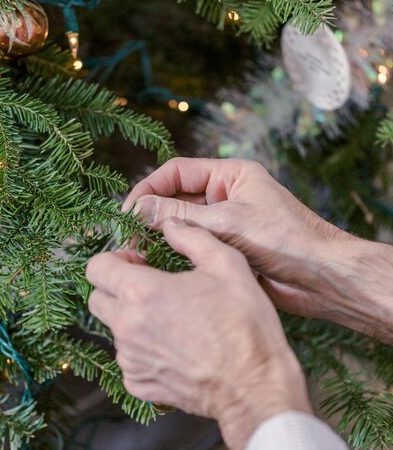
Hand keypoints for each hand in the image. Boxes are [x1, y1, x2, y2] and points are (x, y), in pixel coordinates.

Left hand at [86, 219, 310, 449]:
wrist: (254, 386)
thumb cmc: (243, 324)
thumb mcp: (227, 264)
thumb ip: (191, 236)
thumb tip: (170, 224)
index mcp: (141, 293)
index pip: (96, 267)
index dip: (115, 258)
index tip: (139, 262)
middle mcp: (126, 327)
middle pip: (97, 298)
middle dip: (117, 287)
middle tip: (152, 285)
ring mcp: (130, 360)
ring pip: (114, 329)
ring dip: (132, 318)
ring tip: (171, 317)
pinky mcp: (139, 384)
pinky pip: (129, 359)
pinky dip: (144, 349)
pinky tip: (175, 345)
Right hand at [123, 158, 392, 343]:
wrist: (323, 277)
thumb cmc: (285, 239)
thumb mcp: (228, 222)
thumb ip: (180, 216)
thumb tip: (137, 209)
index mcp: (230, 176)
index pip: (176, 172)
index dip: (148, 189)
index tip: (126, 212)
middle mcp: (226, 196)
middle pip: (176, 198)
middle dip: (151, 216)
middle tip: (127, 239)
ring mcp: (227, 224)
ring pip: (183, 225)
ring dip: (161, 237)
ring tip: (137, 255)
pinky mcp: (228, 250)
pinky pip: (195, 247)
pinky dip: (176, 255)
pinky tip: (159, 267)